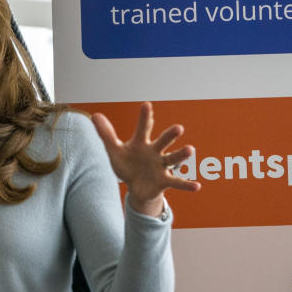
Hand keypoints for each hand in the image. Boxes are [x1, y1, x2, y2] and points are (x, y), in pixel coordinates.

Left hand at [92, 102, 200, 216]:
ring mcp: (161, 166)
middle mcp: (155, 151)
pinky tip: (197, 186)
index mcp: (142, 142)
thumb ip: (106, 134)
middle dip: (170, 135)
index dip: (145, 117)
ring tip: (190, 149)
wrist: (135, 186)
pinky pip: (177, 182)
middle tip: (178, 128)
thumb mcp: (114, 150)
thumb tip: (94, 115)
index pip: (144, 128)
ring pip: (172, 158)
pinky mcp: (165, 181)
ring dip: (181, 154)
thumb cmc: (127, 164)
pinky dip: (187, 185)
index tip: (146, 105)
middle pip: (163, 141)